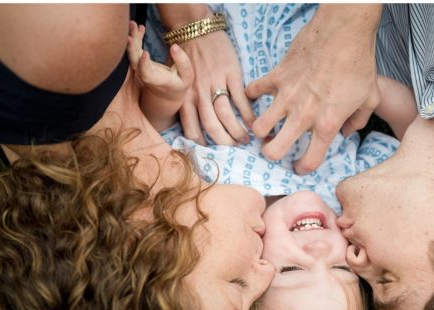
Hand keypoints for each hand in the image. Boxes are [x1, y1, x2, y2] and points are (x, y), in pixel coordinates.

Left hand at [127, 21, 192, 101]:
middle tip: (131, 34)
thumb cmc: (179, 84)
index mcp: (157, 80)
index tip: (145, 52)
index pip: (147, 74)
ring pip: (132, 55)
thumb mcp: (187, 76)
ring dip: (132, 39)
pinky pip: (135, 50)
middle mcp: (145, 75)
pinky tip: (140, 27)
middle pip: (135, 63)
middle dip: (131, 48)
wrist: (166, 94)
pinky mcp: (140, 62)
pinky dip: (136, 38)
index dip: (144, 65)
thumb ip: (182, 62)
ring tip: (133, 23)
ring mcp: (140, 69)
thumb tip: (174, 46)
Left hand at [176, 28, 254, 145]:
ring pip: (227, 115)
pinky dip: (248, 114)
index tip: (211, 155)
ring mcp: (216, 83)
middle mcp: (199, 93)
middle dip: (224, 142)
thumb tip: (195, 128)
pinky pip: (241, 99)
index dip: (202, 146)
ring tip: (246, 139)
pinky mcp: (231, 74)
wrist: (195, 31)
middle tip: (233, 150)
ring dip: (238, 131)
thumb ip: (185, 103)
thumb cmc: (185, 60)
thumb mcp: (178, 83)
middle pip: (211, 126)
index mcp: (185, 98)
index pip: (192, 129)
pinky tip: (254, 123)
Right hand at [246, 5, 381, 173]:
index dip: (304, 168)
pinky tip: (260, 95)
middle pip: (274, 150)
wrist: (344, 32)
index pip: (310, 160)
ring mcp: (286, 96)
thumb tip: (348, 132)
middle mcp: (303, 115)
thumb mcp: (371, 98)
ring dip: (261, 129)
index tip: (301, 166)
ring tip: (267, 126)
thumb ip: (359, 121)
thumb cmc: (359, 63)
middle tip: (276, 147)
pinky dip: (253, 95)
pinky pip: (254, 91)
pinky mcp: (276, 77)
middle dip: (272, 154)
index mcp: (327, 124)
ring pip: (259, 127)